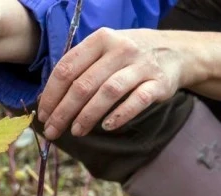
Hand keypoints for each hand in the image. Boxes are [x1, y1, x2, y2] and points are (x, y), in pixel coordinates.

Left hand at [37, 28, 204, 139]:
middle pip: (84, 84)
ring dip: (88, 115)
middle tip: (54, 131)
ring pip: (108, 93)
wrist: (175, 52)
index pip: (68, 68)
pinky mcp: (158, 84)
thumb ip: (82, 67)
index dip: (52, 94)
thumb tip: (51, 98)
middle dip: (64, 111)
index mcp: (100, 39)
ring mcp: (141, 66)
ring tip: (77, 131)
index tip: (44, 115)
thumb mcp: (105, 50)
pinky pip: (136, 101)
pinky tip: (107, 127)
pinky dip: (120, 115)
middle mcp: (120, 49)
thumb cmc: (130, 56)